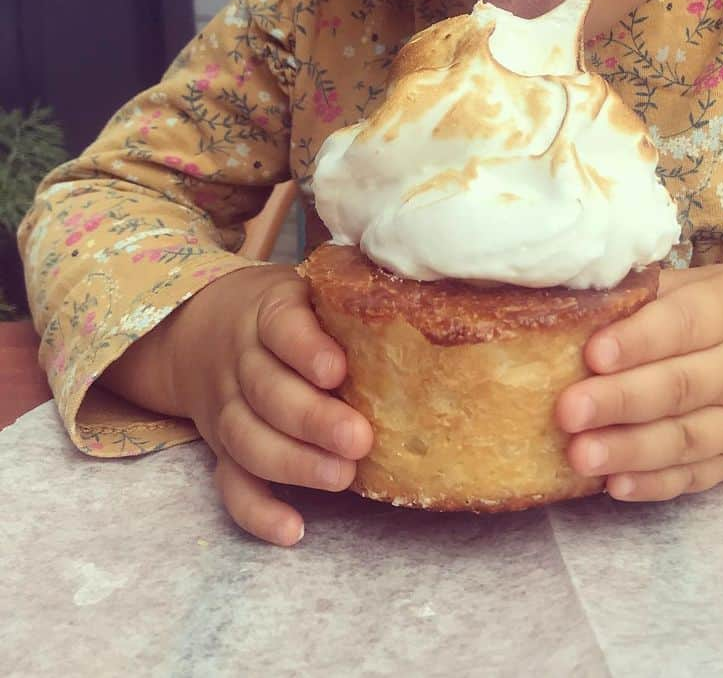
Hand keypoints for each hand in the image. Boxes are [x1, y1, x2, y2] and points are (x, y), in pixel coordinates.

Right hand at [165, 265, 372, 545]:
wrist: (202, 326)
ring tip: (343, 476)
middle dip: (312, 419)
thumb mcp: (309, 289)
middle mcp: (239, 360)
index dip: (306, 349)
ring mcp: (225, 407)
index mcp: (266, 312)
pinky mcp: (220, 449)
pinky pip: (229, 484)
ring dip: (293, 463)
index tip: (339, 370)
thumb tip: (424, 306)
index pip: (280, 326)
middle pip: (265, 390)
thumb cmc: (287, 310)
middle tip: (360, 439)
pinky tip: (293, 529)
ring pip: (246, 439)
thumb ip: (350, 300)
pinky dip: (257, 511)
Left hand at [555, 264, 722, 502]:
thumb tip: (580, 297)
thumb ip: (656, 292)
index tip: (592, 351)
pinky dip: (656, 485)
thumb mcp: (716, 283)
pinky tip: (615, 486)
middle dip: (619, 401)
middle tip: (567, 410)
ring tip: (579, 455)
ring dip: (629, 451)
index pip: (682, 325)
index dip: (638, 339)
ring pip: (684, 440)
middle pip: (678, 387)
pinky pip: (697, 477)